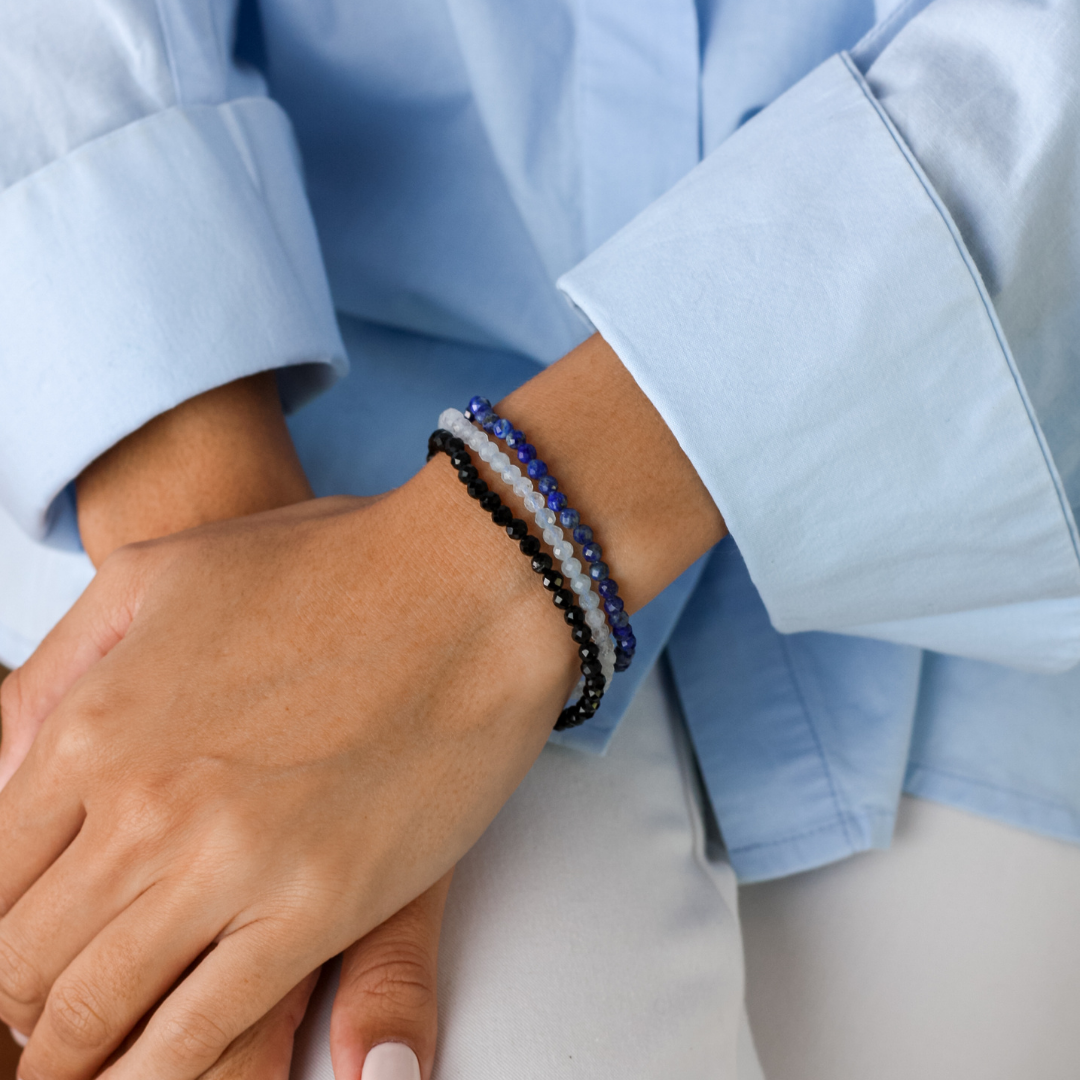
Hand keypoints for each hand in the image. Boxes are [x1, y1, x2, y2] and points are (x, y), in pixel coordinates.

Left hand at [0, 336, 725, 1079]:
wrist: (468, 574)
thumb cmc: (328, 565)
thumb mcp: (159, 573)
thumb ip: (60, 669)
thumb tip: (3, 761)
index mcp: (94, 729)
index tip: (11, 965)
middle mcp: (143, 807)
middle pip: (25, 964)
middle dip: (16, 1014)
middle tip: (30, 1032)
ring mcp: (231, 862)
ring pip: (98, 1011)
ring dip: (70, 1060)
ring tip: (71, 1075)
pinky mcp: (319, 904)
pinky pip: (203, 1029)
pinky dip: (157, 1074)